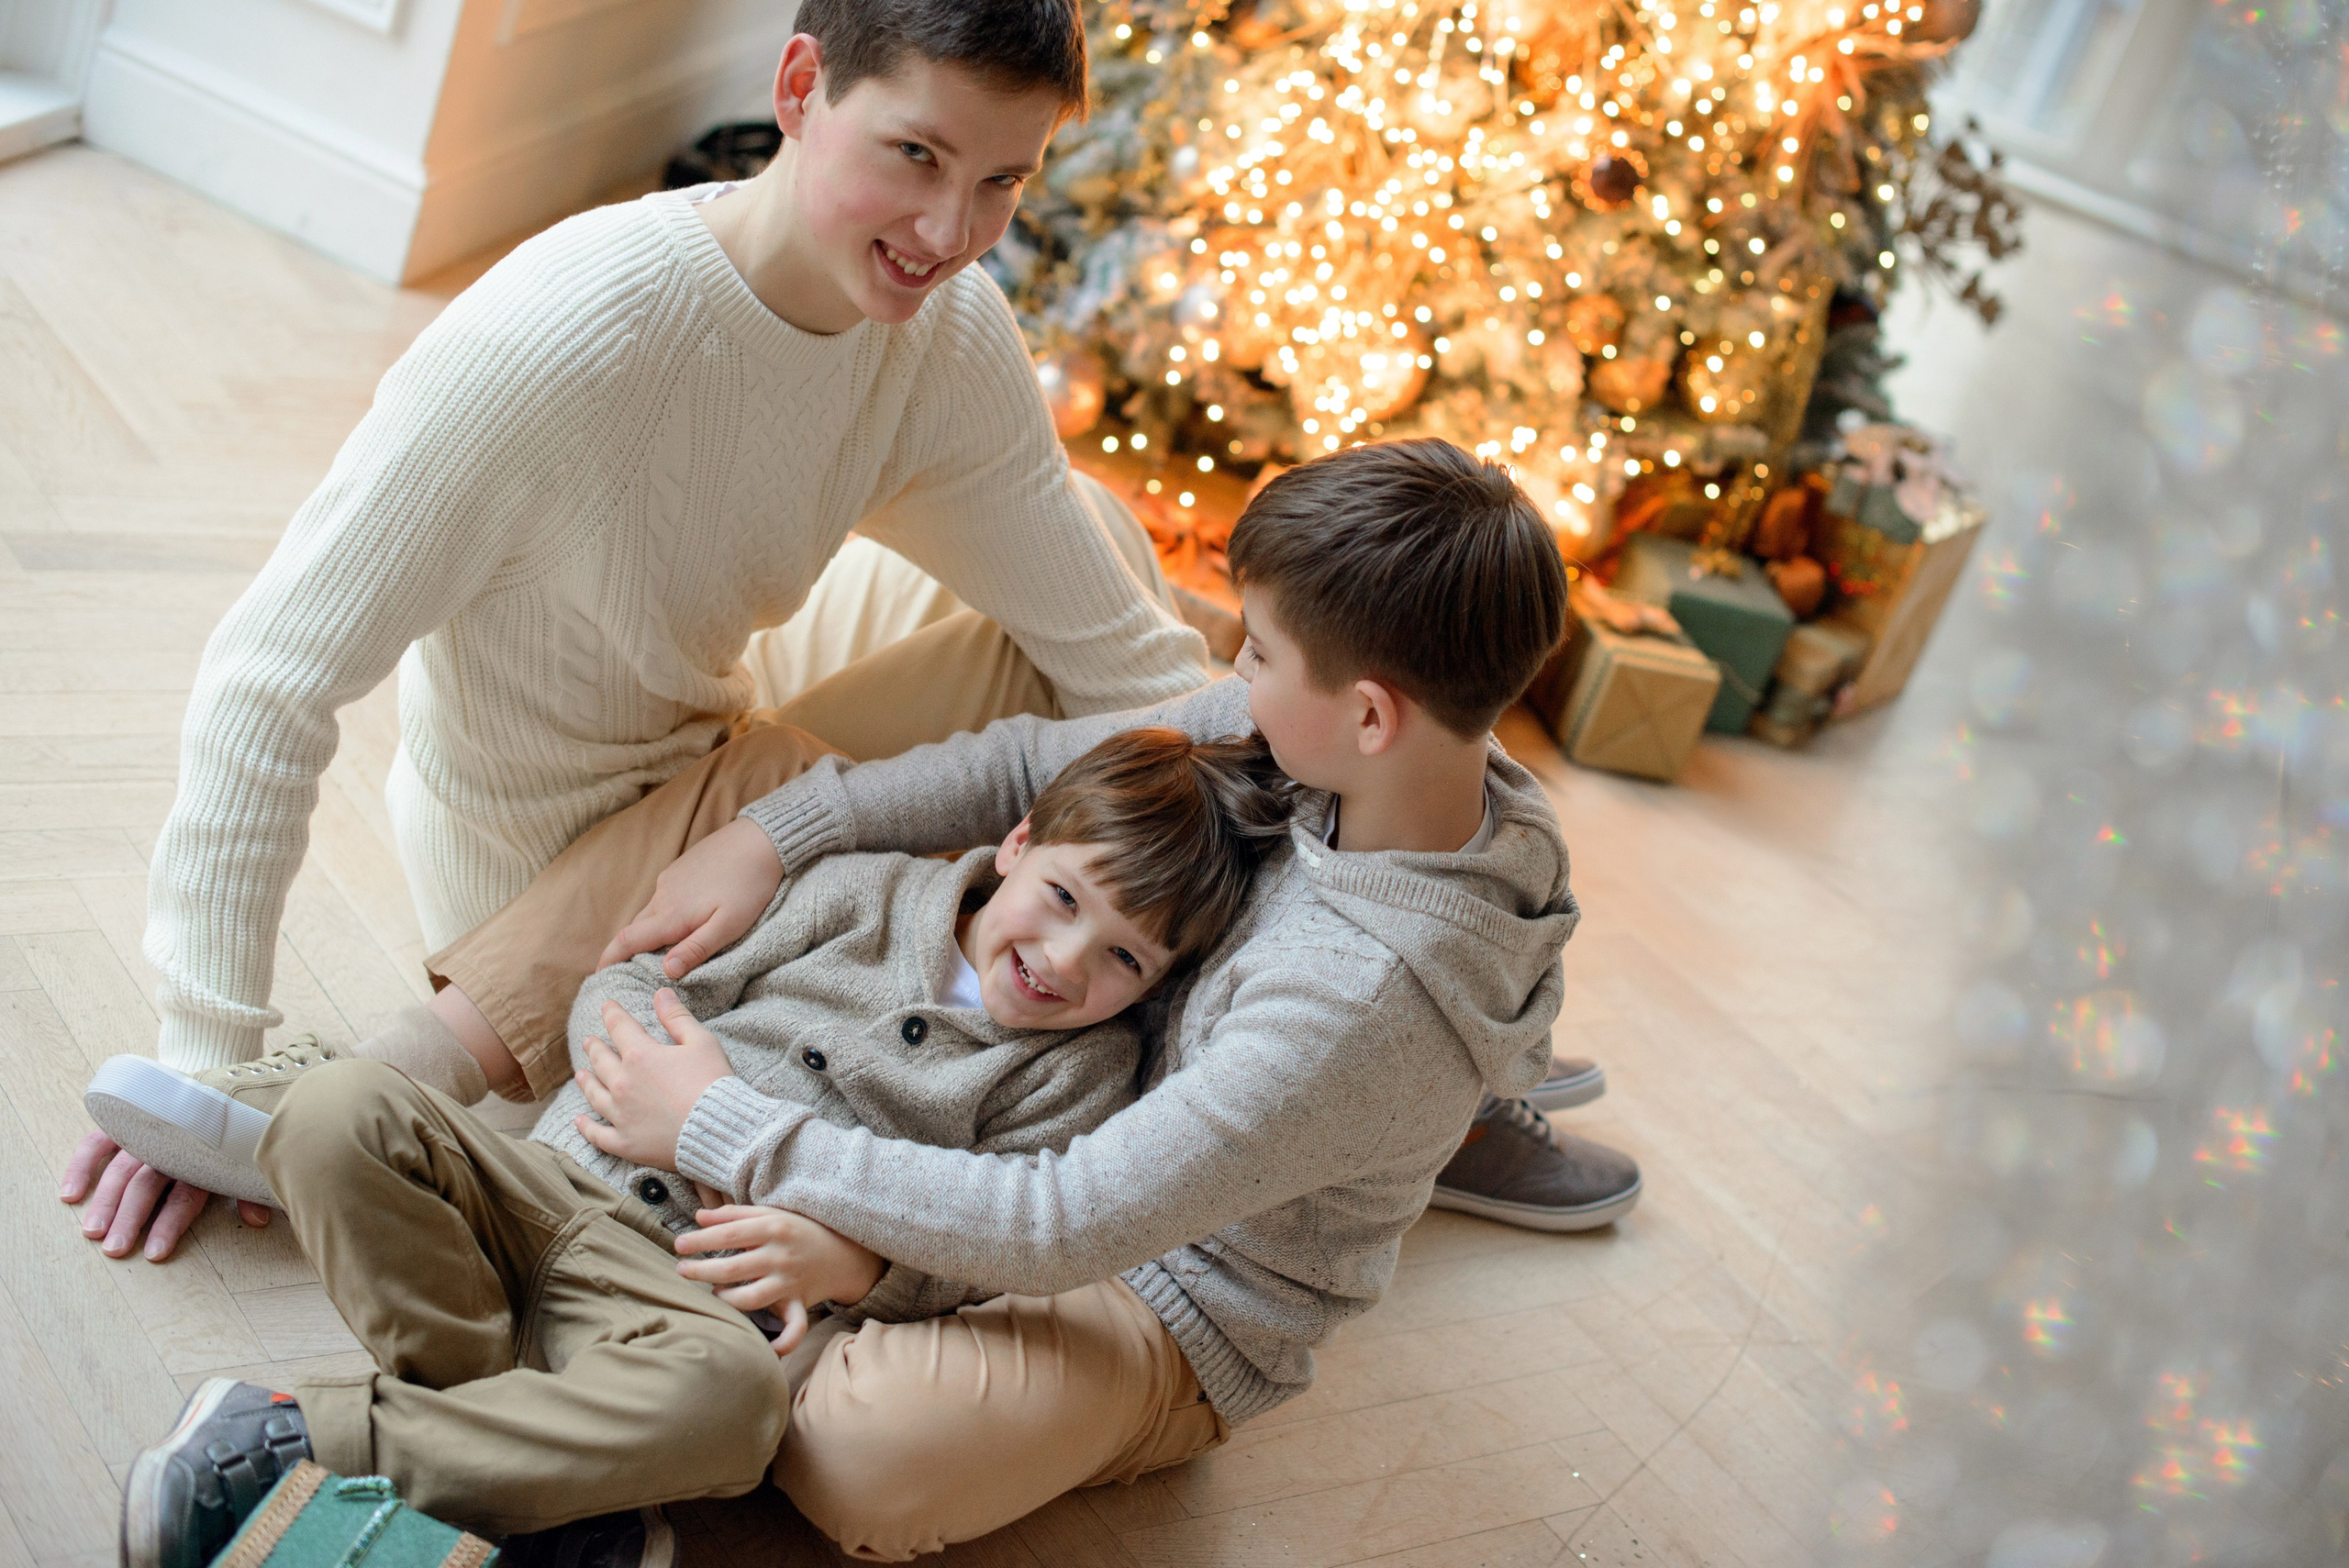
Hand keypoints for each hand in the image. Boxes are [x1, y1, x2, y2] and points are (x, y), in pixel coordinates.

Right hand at [59, 1127, 271, 1261]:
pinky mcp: (123, 1123)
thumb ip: (246, 1190)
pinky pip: (97, 1143)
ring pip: (120, 1170)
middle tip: (115, 1248)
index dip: (170, 1225)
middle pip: (147, 1186)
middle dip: (130, 1218)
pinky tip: (69, 1195)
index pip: (185, 1197)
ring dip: (104, 1201)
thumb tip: (259, 1219)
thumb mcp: (238, 1162)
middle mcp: (169, 1149)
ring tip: (91, 1232)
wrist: (208, 1087)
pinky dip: (82, 1165)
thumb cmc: (221, 1137)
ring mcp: (143, 1135)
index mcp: (200, 1161)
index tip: (154, 1253)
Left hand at [574, 990, 734, 1170]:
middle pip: (601, 1060)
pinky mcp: (625, 1143)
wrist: (719, 1130)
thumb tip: (660, 992)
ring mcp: (620, 1115)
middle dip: (594, 1047)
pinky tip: (579, 1121)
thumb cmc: (714, 1083)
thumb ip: (677, 1017)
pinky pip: (598, 1135)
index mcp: (640, 1055)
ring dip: (586, 1082)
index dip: (612, 1013)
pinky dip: (586, 1128)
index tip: (607, 1006)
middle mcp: (622, 1083)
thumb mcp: (701, 1042)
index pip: (619, 1027)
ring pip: (594, 1095)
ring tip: (580, 1075)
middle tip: (589, 1041)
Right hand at [599, 817, 783, 978]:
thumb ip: (697, 948)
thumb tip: (666, 971)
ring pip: (649, 912)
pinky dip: (661, 914)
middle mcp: (664, 896)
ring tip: (653, 952)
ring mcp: (670, 879)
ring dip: (646, 932)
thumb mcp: (729, 925)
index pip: (628, 940)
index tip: (599, 975)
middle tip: (625, 971)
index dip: (610, 959)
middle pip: (635, 928)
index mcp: (673, 915)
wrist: (761, 839)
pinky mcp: (680, 869)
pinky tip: (678, 921)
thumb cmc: (750, 886)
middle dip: (625, 950)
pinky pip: (662, 898)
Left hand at [675, 1204, 883, 1354]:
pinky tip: (767, 1350)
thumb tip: (698, 1217)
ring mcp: (790, 1282)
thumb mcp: (771, 1213)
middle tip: (681, 1270)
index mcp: (773, 1228)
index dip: (700, 1240)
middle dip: (702, 1270)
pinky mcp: (800, 1303)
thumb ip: (735, 1214)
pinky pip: (794, 1327)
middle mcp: (780, 1256)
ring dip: (727, 1299)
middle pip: (734, 1268)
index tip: (679, 1245)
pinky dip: (783, 1341)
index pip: (728, 1234)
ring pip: (752, 1298)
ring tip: (714, 1294)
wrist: (844, 1252)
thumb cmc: (799, 1230)